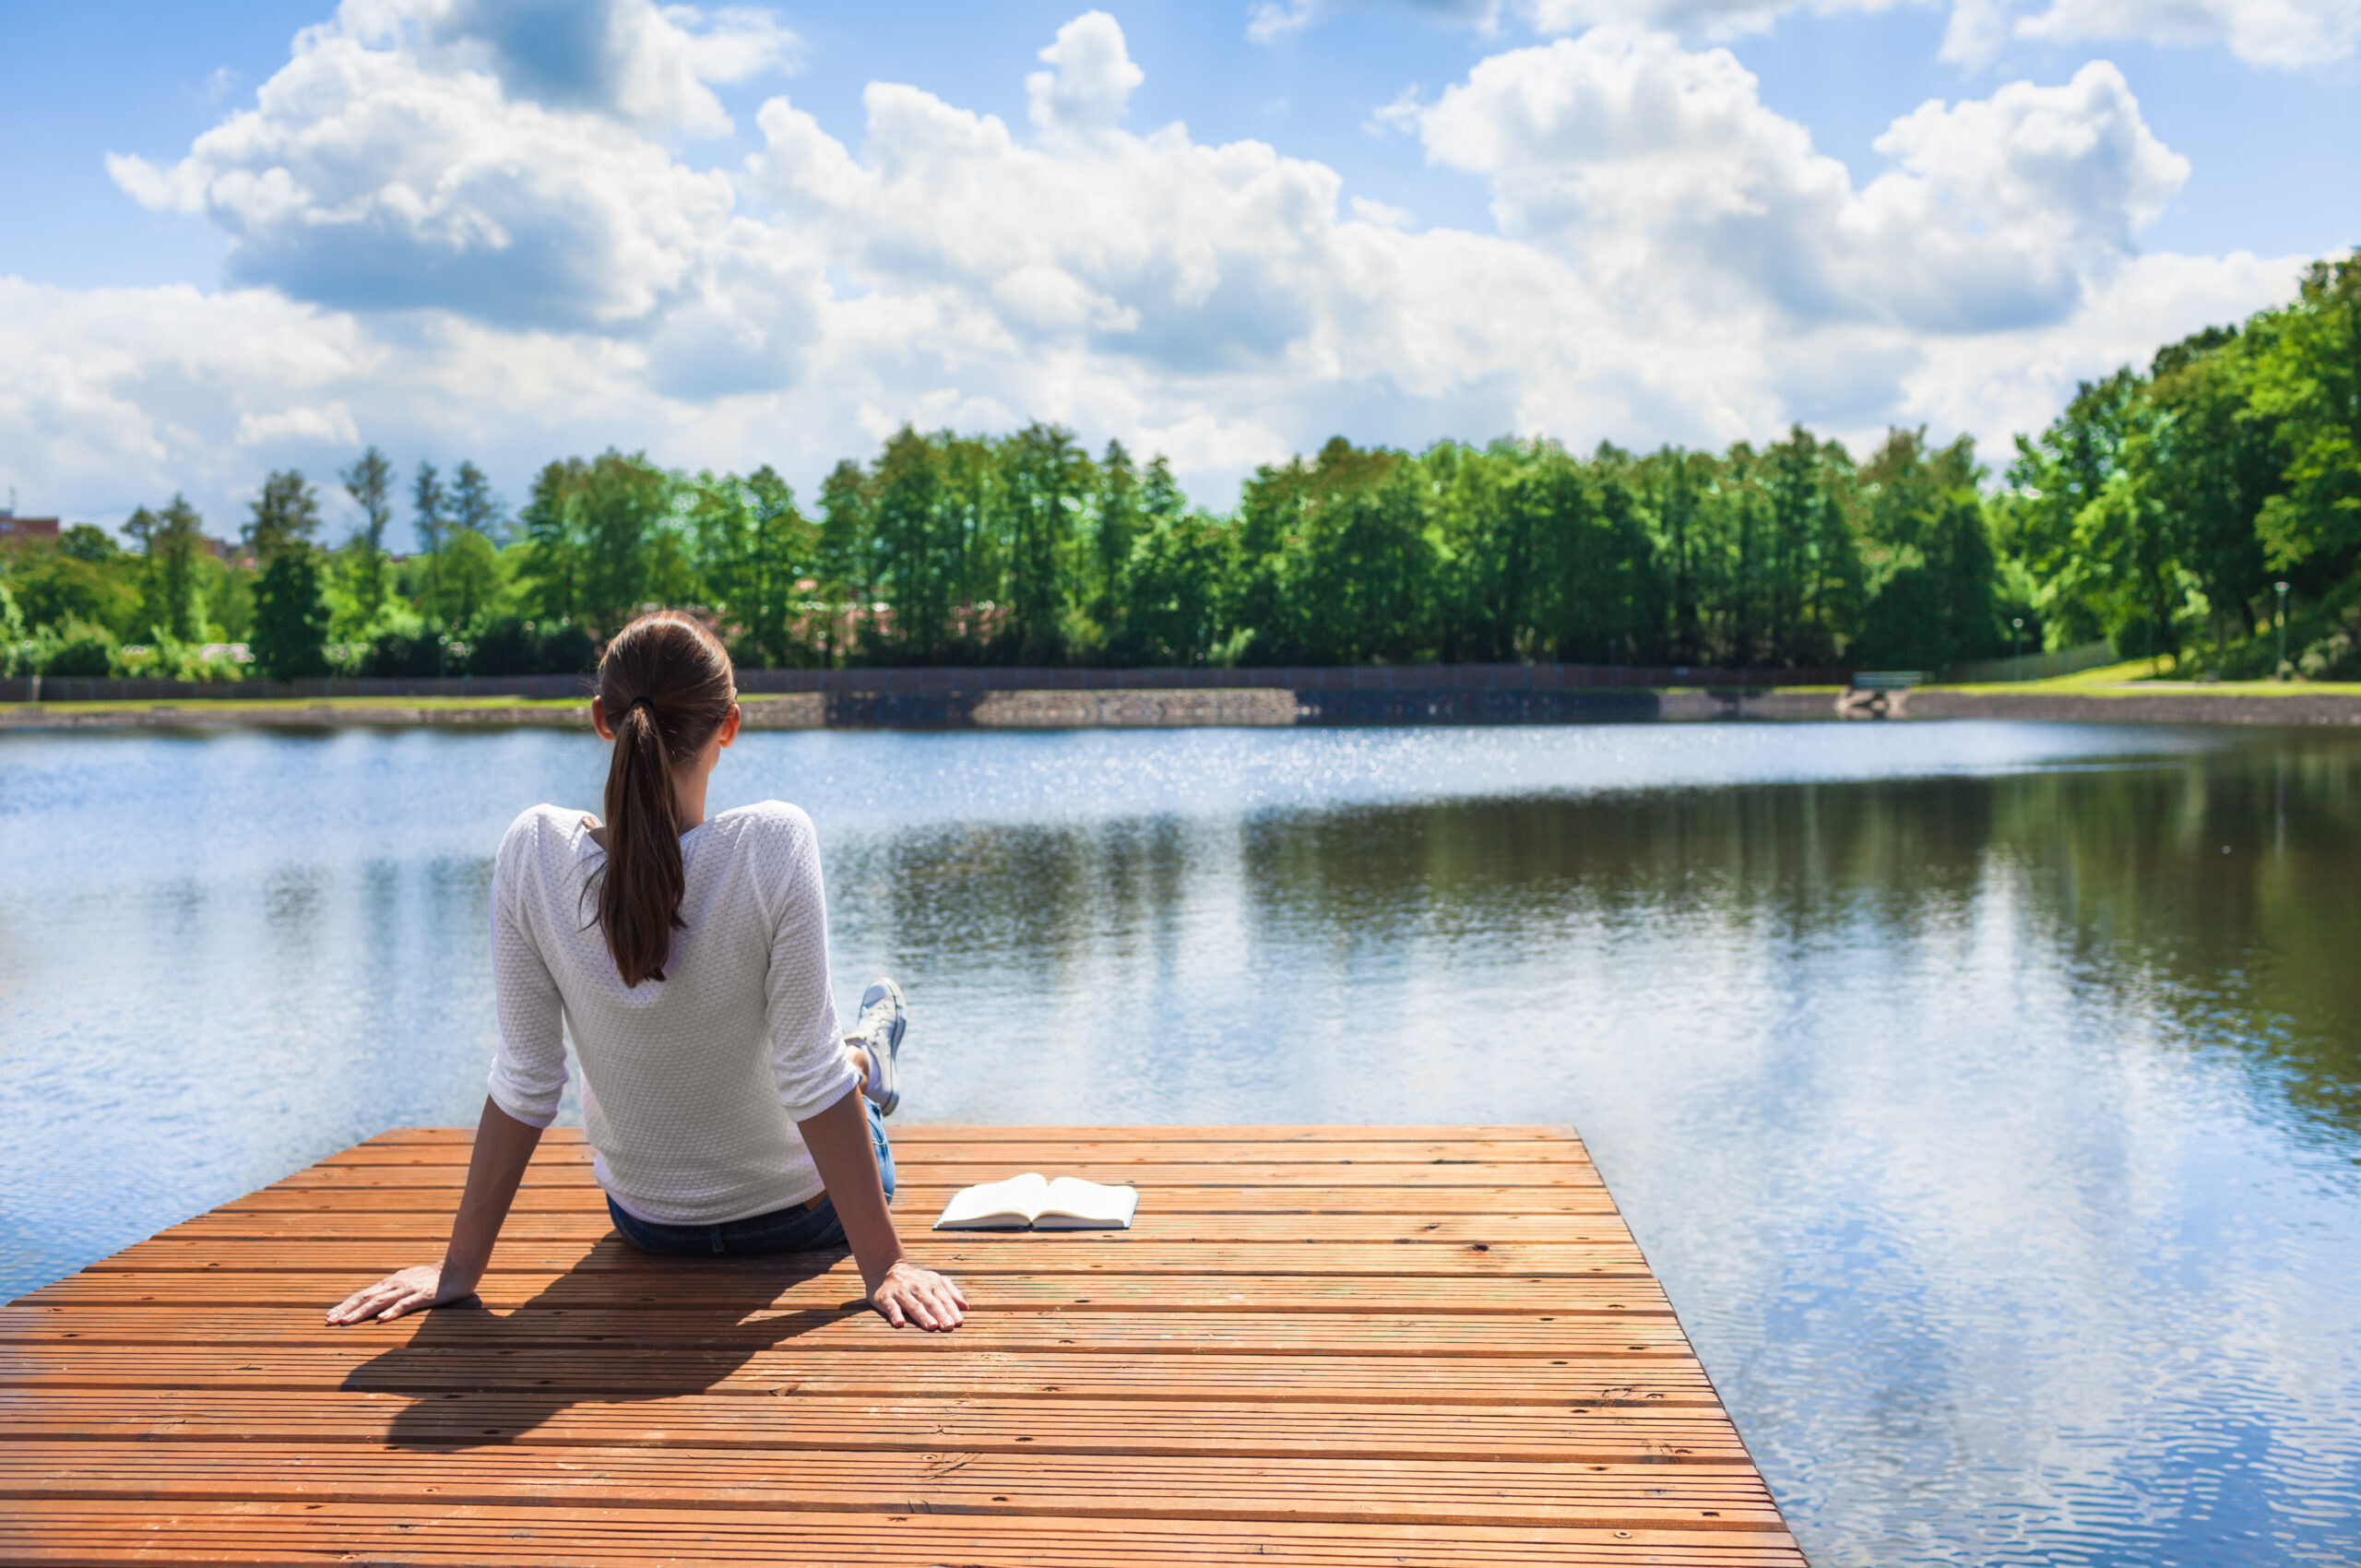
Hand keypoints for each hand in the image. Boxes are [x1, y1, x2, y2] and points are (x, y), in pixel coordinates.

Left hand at [325, 1263, 477, 1324]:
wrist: (459, 1267)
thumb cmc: (434, 1278)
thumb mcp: (408, 1284)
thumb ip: (394, 1292)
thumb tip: (377, 1305)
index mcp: (390, 1283)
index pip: (362, 1295)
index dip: (345, 1305)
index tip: (329, 1317)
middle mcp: (394, 1285)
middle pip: (365, 1298)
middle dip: (346, 1309)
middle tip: (328, 1321)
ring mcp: (408, 1289)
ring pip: (380, 1302)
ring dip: (361, 1312)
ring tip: (346, 1322)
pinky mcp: (423, 1295)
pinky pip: (405, 1305)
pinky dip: (392, 1312)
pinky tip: (381, 1320)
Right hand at [868, 1259, 966, 1330]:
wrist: (887, 1269)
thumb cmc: (916, 1280)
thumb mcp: (935, 1281)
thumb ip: (951, 1292)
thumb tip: (966, 1307)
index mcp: (932, 1284)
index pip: (944, 1299)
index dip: (951, 1310)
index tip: (958, 1322)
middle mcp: (918, 1287)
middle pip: (931, 1303)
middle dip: (940, 1314)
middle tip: (948, 1327)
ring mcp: (902, 1292)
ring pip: (914, 1305)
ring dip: (923, 1315)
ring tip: (931, 1326)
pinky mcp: (886, 1297)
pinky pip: (891, 1306)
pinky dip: (895, 1314)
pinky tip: (899, 1323)